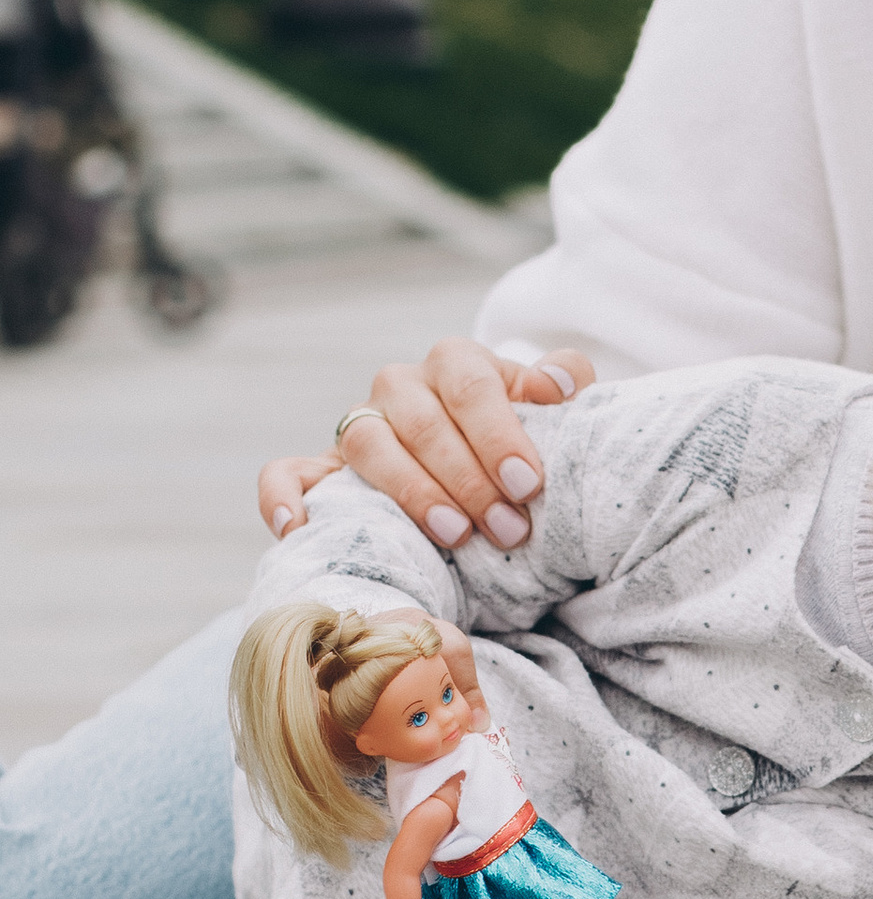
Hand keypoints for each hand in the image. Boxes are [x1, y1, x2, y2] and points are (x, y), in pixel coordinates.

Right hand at [259, 342, 594, 549]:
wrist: (482, 463)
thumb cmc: (524, 440)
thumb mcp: (553, 409)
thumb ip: (563, 381)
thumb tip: (558, 384)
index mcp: (456, 363)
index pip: (470, 384)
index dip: (499, 433)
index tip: (529, 484)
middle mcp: (401, 386)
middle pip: (422, 420)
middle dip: (468, 478)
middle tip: (508, 529)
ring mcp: (359, 424)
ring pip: (366, 441)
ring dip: (409, 489)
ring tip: (454, 534)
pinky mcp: (323, 467)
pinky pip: (287, 472)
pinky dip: (283, 496)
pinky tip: (299, 528)